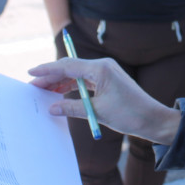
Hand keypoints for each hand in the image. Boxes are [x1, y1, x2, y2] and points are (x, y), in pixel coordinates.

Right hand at [28, 57, 180, 144]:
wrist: (153, 119)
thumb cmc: (130, 114)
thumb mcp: (97, 112)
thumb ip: (72, 108)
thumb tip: (51, 108)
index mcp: (100, 68)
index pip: (68, 65)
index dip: (48, 69)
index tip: (31, 72)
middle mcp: (102, 66)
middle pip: (70, 68)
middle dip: (51, 76)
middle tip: (33, 86)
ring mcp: (105, 73)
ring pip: (76, 74)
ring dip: (60, 82)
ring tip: (43, 91)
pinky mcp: (107, 81)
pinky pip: (84, 81)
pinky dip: (71, 87)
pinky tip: (60, 93)